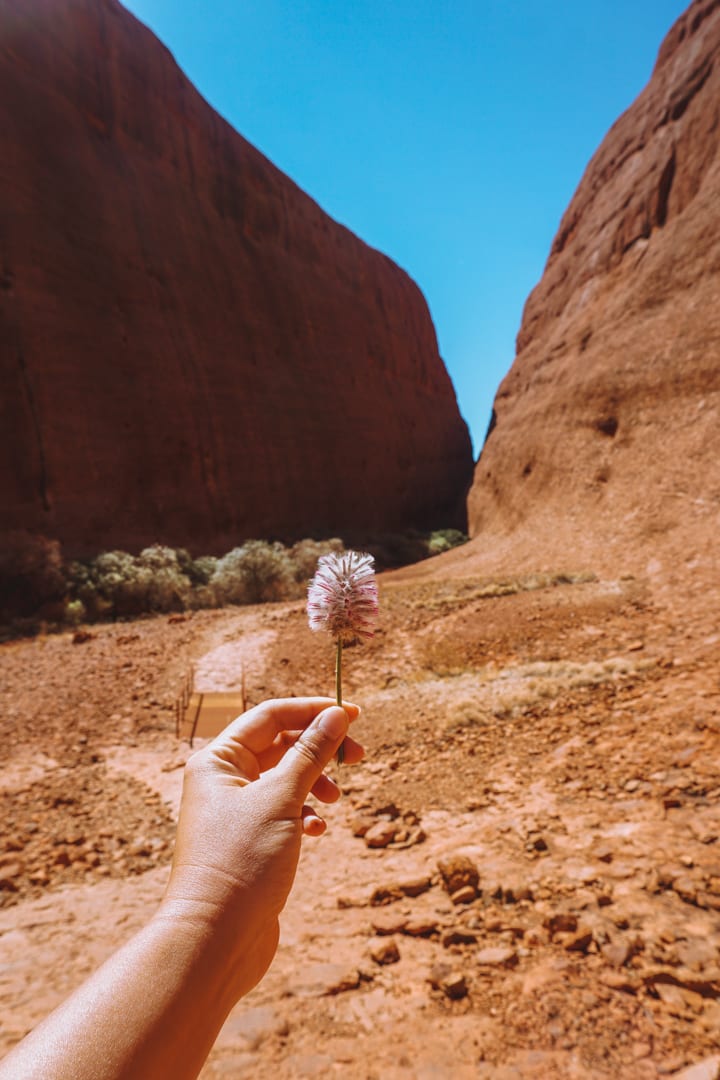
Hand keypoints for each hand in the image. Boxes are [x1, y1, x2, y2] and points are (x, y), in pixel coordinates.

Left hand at [157, 697, 362, 1000]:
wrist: (215, 939)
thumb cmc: (240, 862)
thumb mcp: (282, 798)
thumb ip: (311, 753)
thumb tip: (335, 714)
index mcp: (218, 760)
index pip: (270, 715)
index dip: (313, 710)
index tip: (354, 714)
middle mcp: (222, 781)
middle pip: (280, 744)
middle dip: (319, 749)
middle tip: (358, 758)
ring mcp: (235, 812)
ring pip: (285, 779)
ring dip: (315, 782)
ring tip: (335, 801)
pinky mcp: (249, 842)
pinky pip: (284, 811)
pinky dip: (305, 814)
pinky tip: (317, 831)